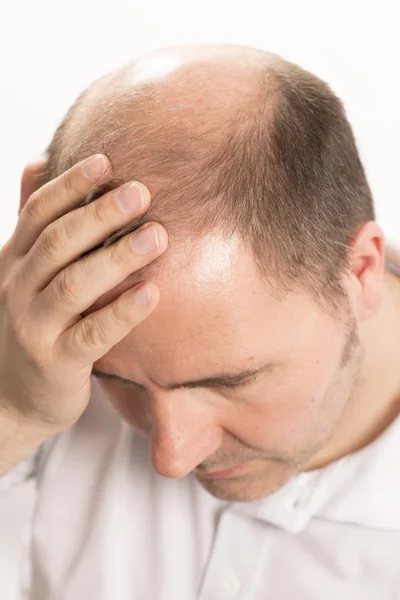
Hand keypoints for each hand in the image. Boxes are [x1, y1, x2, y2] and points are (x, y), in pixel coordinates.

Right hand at [0, 154, 167, 431]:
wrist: (9, 399)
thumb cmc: (33, 325)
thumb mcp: (24, 274)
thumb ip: (35, 225)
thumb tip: (36, 161)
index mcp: (12, 262)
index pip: (37, 215)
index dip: (70, 186)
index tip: (107, 161)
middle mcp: (18, 290)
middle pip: (57, 243)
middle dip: (99, 215)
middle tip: (142, 192)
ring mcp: (34, 328)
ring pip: (73, 285)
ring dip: (116, 258)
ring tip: (157, 237)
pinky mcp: (57, 364)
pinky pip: (92, 335)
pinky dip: (122, 312)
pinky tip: (152, 293)